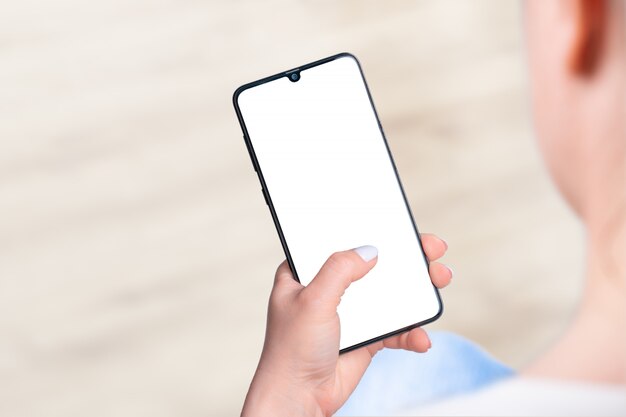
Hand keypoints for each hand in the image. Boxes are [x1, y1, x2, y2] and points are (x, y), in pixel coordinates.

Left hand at [241, 234, 451, 416]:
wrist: (300, 399)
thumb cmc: (291, 351)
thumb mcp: (312, 300)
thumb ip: (339, 270)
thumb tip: (369, 251)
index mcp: (306, 273)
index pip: (341, 241)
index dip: (371, 230)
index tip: (400, 224)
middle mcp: (329, 289)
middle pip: (374, 265)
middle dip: (406, 257)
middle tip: (432, 249)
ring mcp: (350, 312)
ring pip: (390, 293)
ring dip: (417, 289)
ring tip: (440, 280)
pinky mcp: (366, 337)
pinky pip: (395, 328)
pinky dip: (411, 331)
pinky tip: (420, 338)